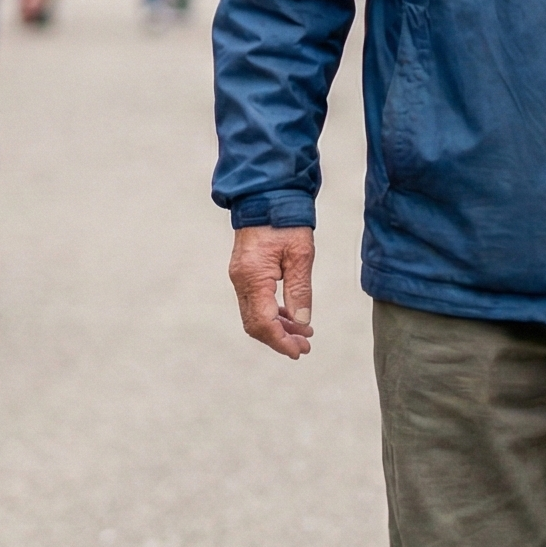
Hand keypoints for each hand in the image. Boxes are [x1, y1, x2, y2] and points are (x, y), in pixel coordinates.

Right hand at [230, 226, 315, 357]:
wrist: (267, 195)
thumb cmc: (286, 221)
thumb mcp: (301, 254)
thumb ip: (300, 290)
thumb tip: (302, 322)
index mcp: (253, 277)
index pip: (264, 322)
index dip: (281, 341)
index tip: (300, 351)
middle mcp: (241, 280)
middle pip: (255, 324)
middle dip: (279, 339)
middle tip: (305, 346)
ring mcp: (240, 277)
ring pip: (254, 316)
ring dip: (277, 328)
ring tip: (303, 334)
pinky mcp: (244, 273)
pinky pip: (254, 303)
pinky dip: (272, 314)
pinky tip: (290, 317)